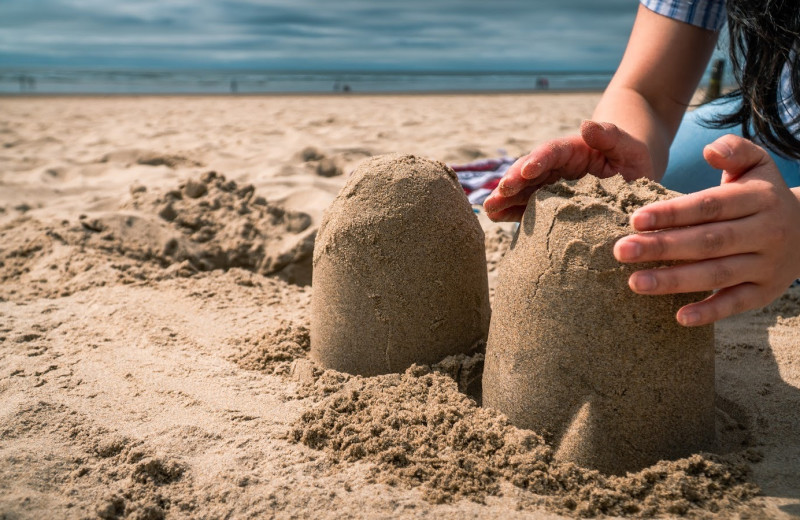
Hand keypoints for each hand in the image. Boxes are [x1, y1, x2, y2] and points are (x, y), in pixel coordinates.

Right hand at [484, 120, 653, 220]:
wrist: (632, 176)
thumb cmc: (633, 160)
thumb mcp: (629, 146)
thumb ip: (610, 135)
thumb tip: (586, 124)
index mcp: (574, 149)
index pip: (552, 151)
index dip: (538, 160)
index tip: (526, 170)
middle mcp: (557, 166)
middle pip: (530, 170)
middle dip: (513, 181)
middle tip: (499, 192)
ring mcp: (551, 184)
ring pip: (524, 189)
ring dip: (505, 197)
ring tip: (489, 208)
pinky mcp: (550, 203)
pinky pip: (528, 206)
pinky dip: (512, 211)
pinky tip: (498, 218)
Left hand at [614, 134, 799, 325]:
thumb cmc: (762, 195)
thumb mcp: (757, 165)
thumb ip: (735, 151)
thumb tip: (709, 149)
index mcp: (758, 199)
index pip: (710, 206)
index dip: (672, 213)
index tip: (635, 220)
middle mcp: (766, 233)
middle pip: (707, 242)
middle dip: (662, 247)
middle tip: (621, 251)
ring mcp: (766, 265)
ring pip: (716, 275)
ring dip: (674, 281)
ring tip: (634, 282)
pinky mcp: (764, 292)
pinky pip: (735, 304)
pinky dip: (709, 312)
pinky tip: (678, 317)